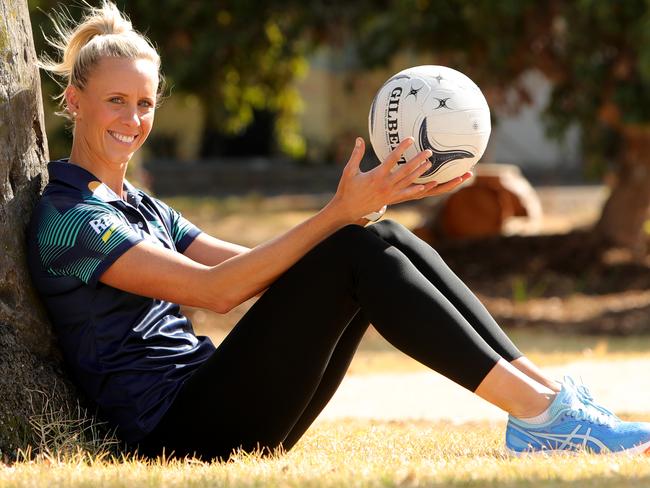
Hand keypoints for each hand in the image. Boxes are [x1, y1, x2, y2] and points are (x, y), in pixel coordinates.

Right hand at [329, 137, 468, 221]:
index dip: (402, 148)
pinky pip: (406, 194)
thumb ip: (356, 154)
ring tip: (429, 164)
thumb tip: (359, 139)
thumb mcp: (349, 170)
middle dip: (418, 160)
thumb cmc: (347, 189)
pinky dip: (416, 190)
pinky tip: (426, 186)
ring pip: (408, 181)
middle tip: (428, 151)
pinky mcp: (390, 199)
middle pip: (405, 170)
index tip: (410, 139)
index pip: (392, 158)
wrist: (347, 210)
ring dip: (420, 173)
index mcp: (376, 175)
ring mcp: (389, 193)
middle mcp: (385, 184)